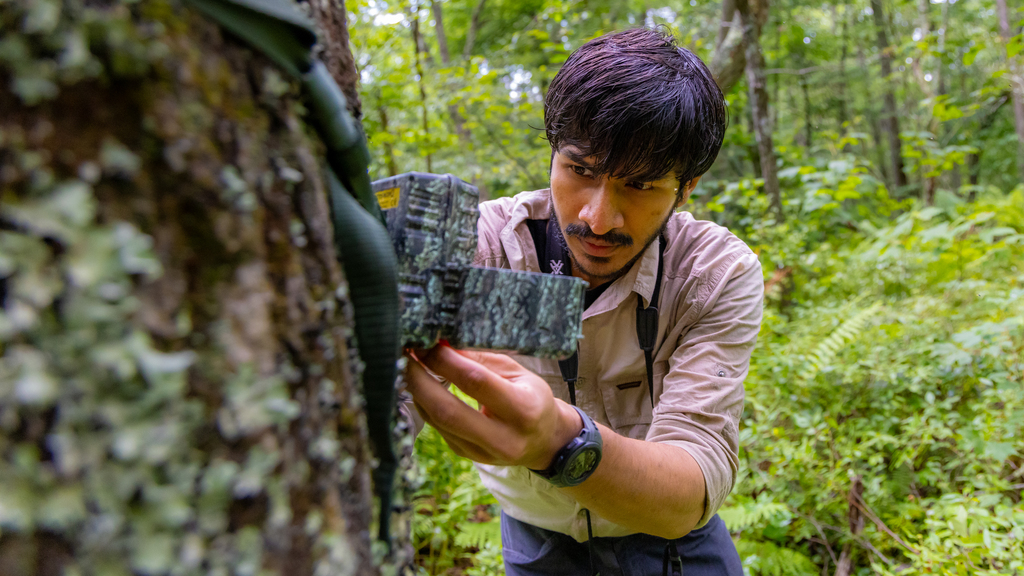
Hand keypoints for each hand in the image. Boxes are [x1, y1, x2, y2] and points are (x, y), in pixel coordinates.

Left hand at [403, 346, 581, 469]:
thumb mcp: (517, 372)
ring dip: (417, 392)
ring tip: (409, 367)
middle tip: (406, 356)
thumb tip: (442, 344)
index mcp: (523, 410)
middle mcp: (503, 438)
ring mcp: (483, 452)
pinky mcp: (467, 455)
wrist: (544, 441)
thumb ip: (481, 359)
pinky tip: (421, 386)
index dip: (446, 361)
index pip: (476, 381)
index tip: (428, 343)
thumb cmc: (530, 397)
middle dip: (420, 380)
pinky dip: (426, 404)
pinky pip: (438, 428)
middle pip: (447, 410)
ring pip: (438, 422)